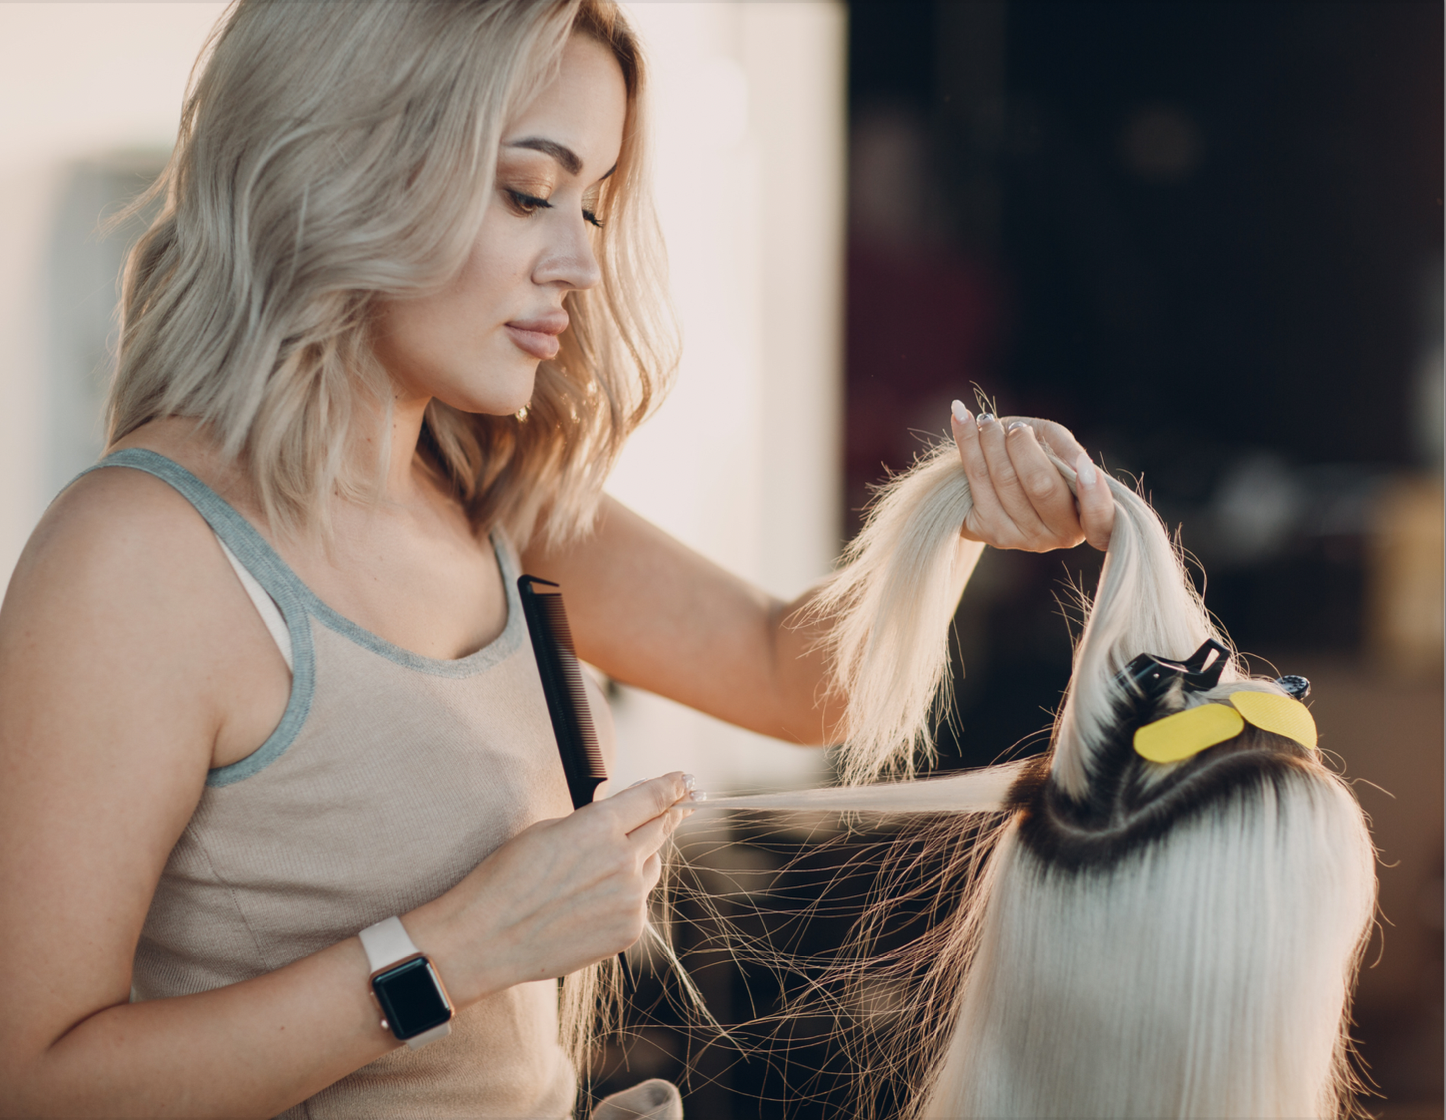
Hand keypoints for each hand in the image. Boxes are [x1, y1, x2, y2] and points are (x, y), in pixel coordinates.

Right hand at [412, 772, 693, 1001]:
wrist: (487, 939)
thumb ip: (593, 820)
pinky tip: (591, 903)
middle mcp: (623, 859)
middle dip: (666, 816)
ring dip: (640, 858)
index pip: (653, 797)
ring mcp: (630, 898)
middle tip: (673, 809)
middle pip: (662, 827)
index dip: (673, 786)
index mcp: (599, 825)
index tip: (684, 780)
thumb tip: (622, 813)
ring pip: (652, 866)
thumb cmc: (507, 879)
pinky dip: (625, 896)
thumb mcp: (547, 830)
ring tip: (600, 870)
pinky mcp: (630, 930)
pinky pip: (639, 901)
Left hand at [949, 401, 1114, 551]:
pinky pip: (976, 477)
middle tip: (1016, 429)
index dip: (1095, 496)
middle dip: (1023, 447)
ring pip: (1004, 478)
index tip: (1084, 468)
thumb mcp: (1057, 448)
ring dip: (991, 440)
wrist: (991, 484)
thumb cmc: (1036, 459)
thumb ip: (1067, 449)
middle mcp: (1060, 535)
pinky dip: (966, 441)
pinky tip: (961, 416)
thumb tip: (1077, 462)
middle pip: (1041, 485)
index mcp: (1087, 517)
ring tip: (987, 422)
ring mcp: (1024, 538)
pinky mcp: (990, 531)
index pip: (1101, 520)